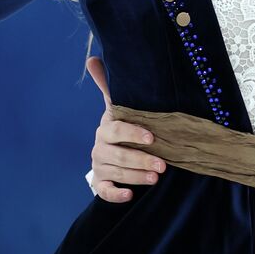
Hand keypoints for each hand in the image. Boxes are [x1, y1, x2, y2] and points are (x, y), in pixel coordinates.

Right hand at [85, 56, 163, 203]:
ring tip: (156, 177)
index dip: (132, 133)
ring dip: (137, 176)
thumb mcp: (117, 108)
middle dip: (141, 160)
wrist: (109, 153)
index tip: (151, 137)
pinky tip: (130, 195)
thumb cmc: (120, 128)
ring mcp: (99, 166)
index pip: (116, 130)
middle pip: (118, 155)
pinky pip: (104, 191)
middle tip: (163, 165)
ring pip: (116, 173)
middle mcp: (100, 147)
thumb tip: (92, 58)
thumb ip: (108, 86)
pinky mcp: (100, 182)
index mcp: (106, 128)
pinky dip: (116, 194)